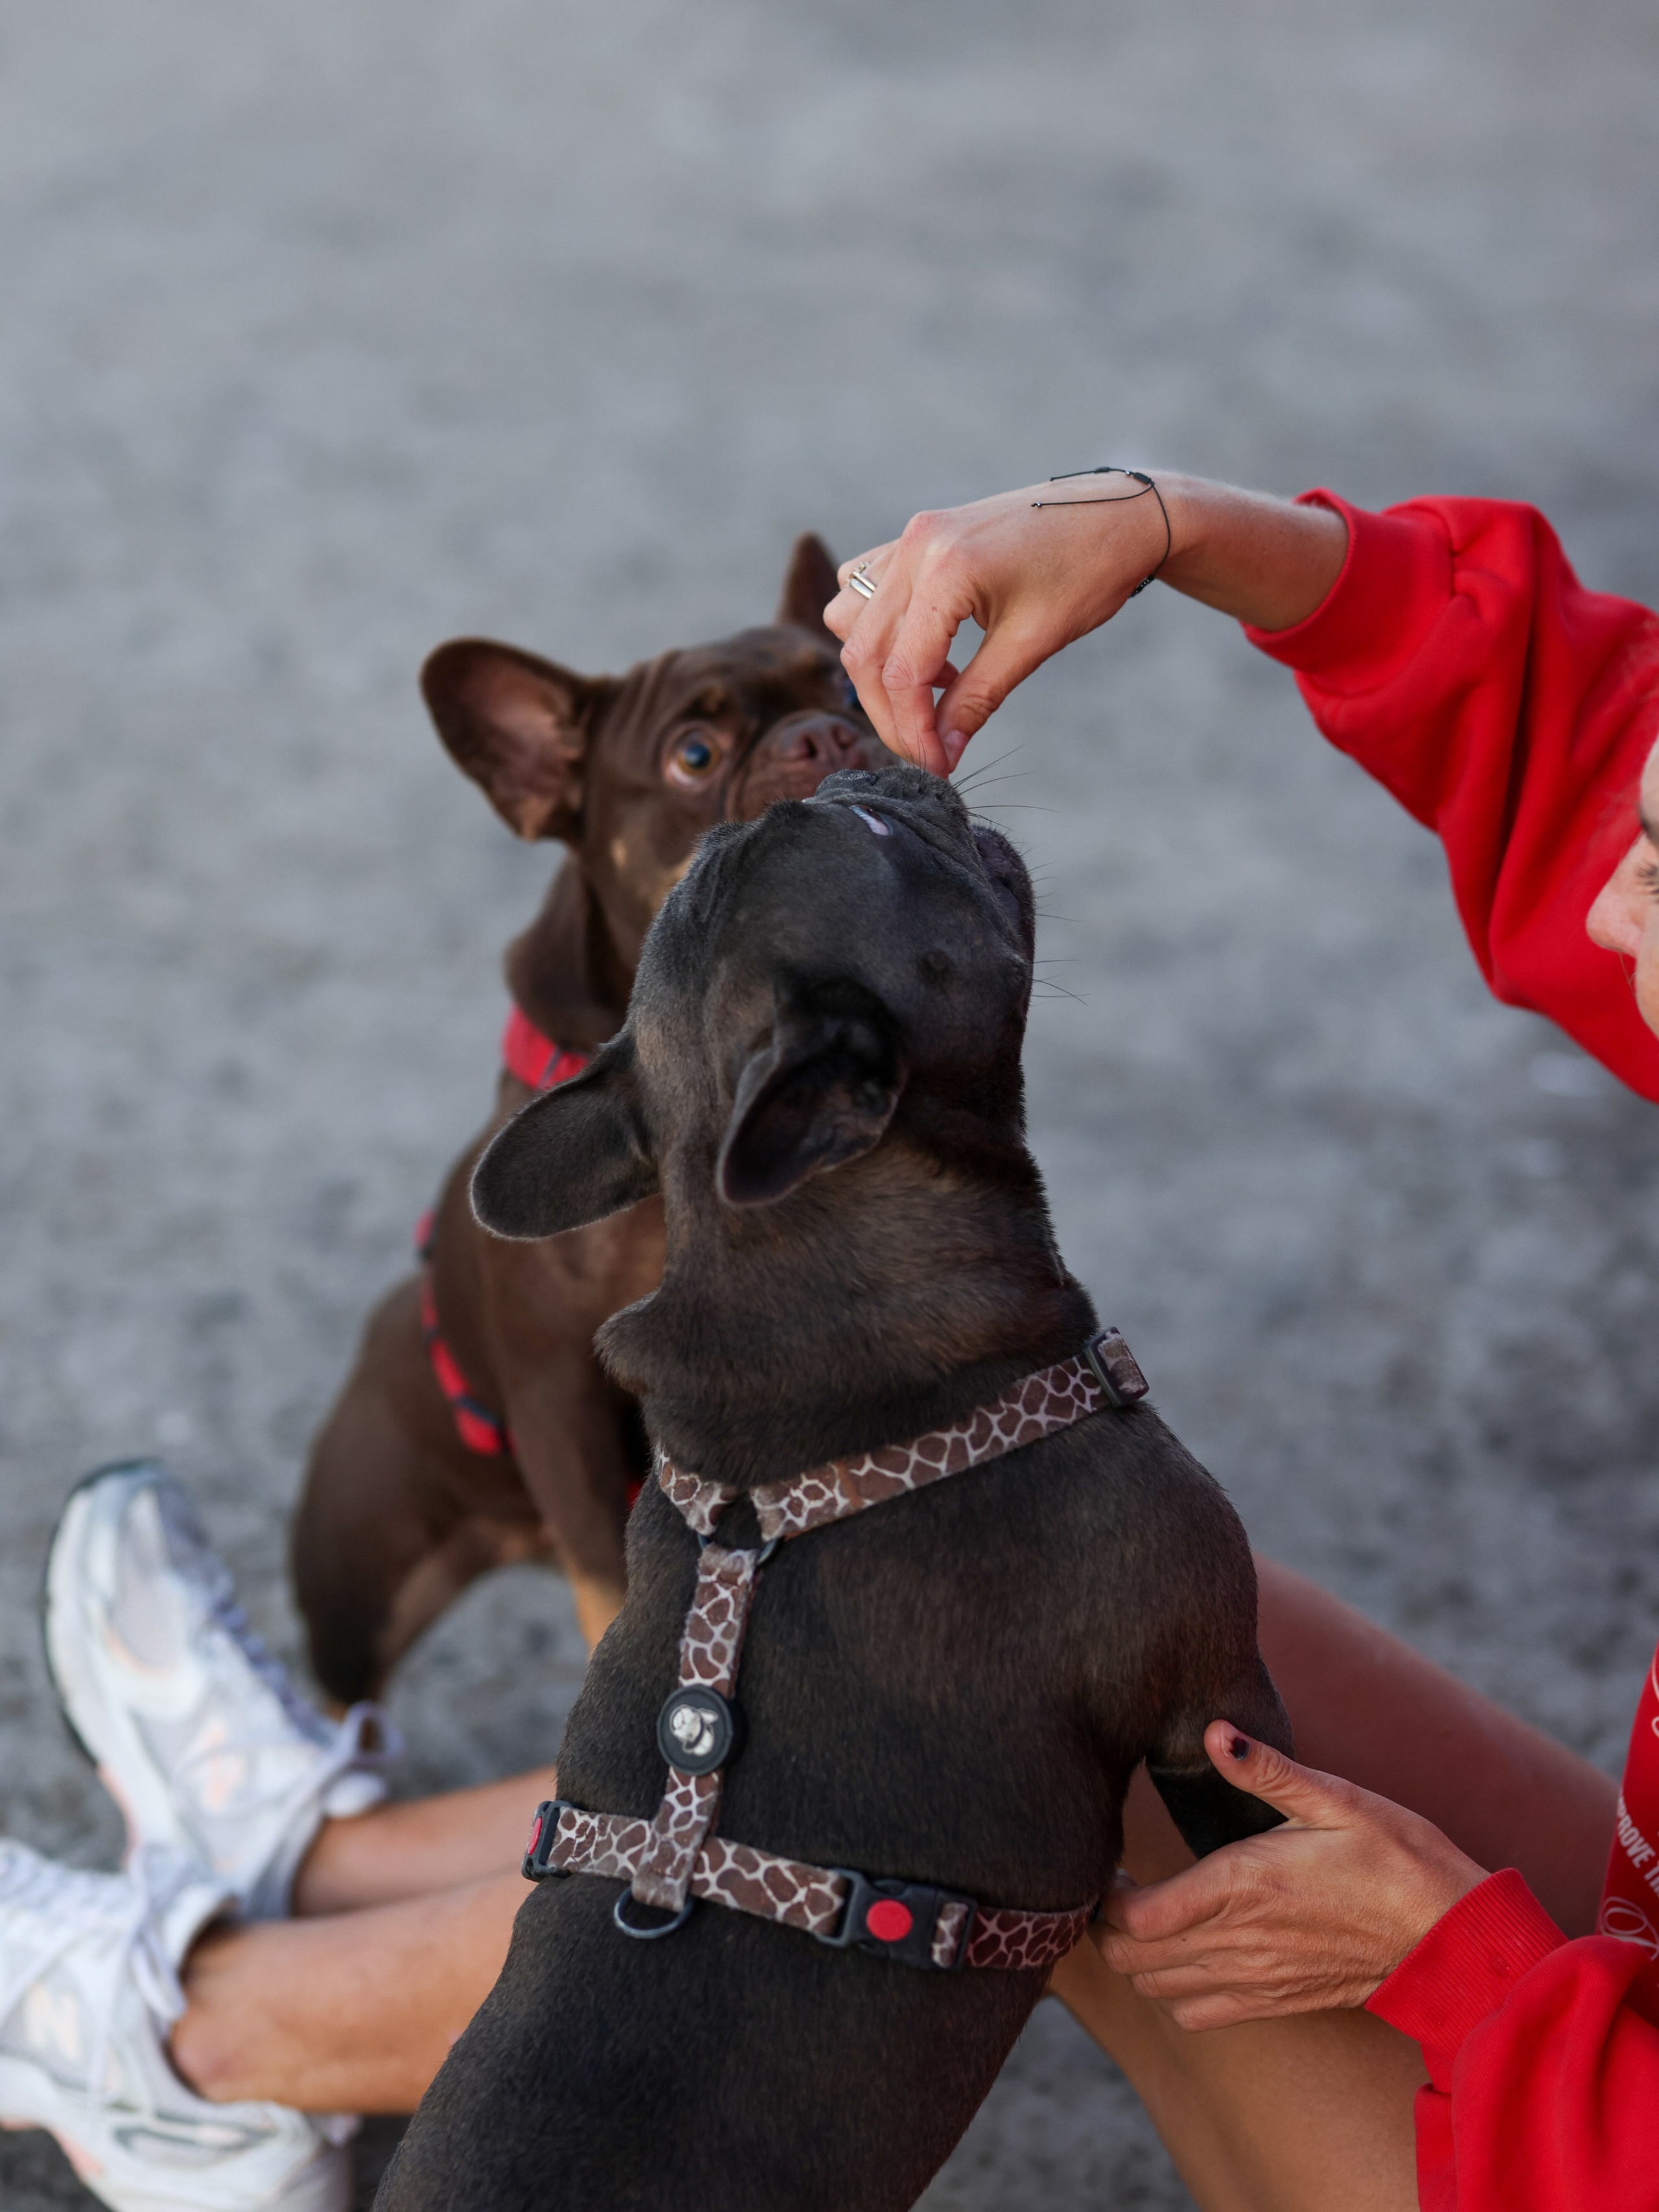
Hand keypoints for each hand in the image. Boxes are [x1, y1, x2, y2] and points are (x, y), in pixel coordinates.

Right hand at [822, 475, 1347, 772]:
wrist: (1116, 512)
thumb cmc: (1088, 571)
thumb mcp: (1033, 643)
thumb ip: (977, 699)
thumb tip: (941, 753)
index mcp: (947, 568)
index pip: (902, 670)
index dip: (912, 730)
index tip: (936, 766)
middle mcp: (916, 546)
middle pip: (866, 652)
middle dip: (890, 713)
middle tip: (929, 751)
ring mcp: (910, 538)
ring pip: (851, 620)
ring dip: (879, 670)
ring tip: (937, 690)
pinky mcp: (915, 539)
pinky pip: (864, 589)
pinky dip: (881, 631)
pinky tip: (929, 651)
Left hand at [1094, 1720, 1486, 2029]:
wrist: (1453, 1936)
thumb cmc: (1398, 1855)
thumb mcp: (1337, 1798)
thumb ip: (1266, 1769)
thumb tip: (1214, 1731)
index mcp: (1243, 1886)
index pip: (1136, 1917)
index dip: (1105, 1896)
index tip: (1110, 1864)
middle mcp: (1240, 1943)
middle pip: (1132, 1961)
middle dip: (1106, 1928)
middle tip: (1116, 1887)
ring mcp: (1257, 1981)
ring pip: (1158, 1991)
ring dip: (1137, 1959)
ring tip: (1145, 1916)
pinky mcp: (1277, 2003)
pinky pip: (1199, 2016)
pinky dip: (1174, 1992)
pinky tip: (1187, 1954)